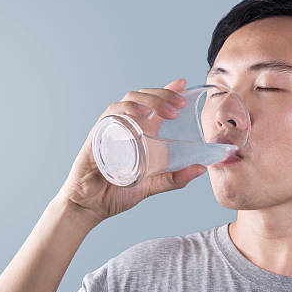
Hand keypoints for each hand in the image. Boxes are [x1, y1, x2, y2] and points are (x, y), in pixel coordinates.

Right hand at [56, 78, 206, 224]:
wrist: (90, 207)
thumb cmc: (117, 194)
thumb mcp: (153, 185)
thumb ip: (175, 178)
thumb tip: (202, 169)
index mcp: (139, 133)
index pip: (153, 104)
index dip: (167, 90)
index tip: (183, 84)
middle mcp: (126, 126)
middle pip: (144, 97)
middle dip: (164, 95)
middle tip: (181, 104)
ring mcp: (111, 128)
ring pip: (130, 99)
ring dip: (150, 100)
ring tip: (167, 111)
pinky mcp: (98, 135)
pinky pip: (112, 114)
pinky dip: (126, 110)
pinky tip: (140, 115)